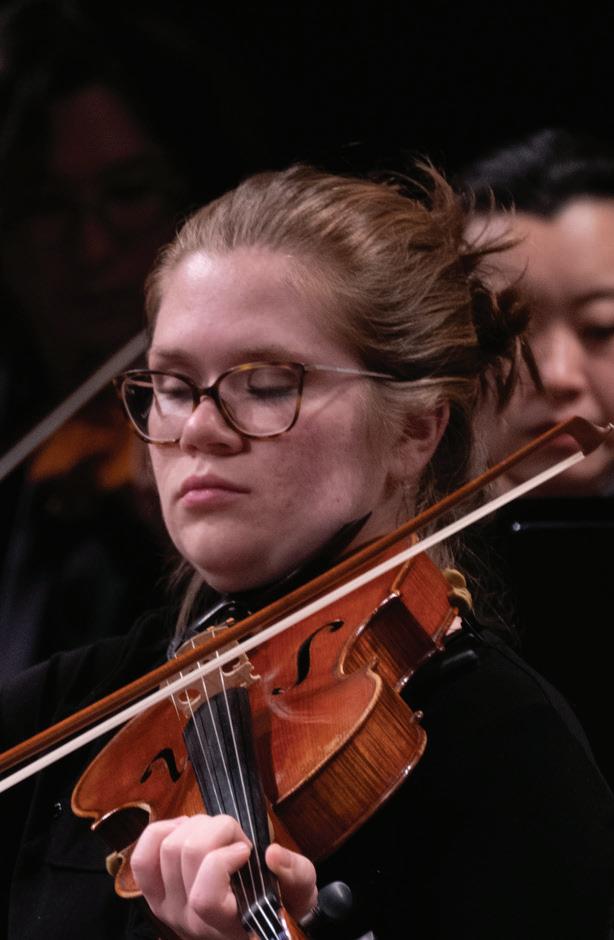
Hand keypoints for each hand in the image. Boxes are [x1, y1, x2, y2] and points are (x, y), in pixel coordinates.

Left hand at [131, 814, 316, 939]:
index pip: (205, 898)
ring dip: (196, 826)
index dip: (223, 860)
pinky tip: (187, 830)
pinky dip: (164, 830)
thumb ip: (295, 873)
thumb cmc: (278, 902)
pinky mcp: (154, 892)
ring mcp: (167, 908)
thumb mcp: (300, 890)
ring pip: (167, 847)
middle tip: (236, 836)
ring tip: (216, 833)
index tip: (246, 850)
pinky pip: (144, 854)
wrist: (253, 923)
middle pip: (184, 855)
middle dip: (216, 829)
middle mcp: (190, 922)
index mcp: (227, 926)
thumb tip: (271, 853)